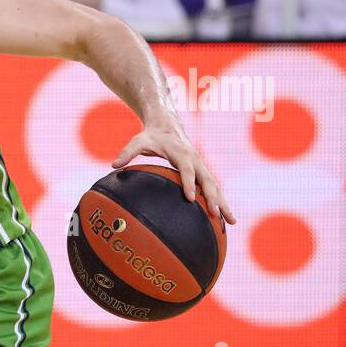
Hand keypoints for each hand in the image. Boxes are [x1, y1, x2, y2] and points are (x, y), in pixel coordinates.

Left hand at [112, 120, 235, 223]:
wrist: (166, 124)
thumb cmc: (151, 136)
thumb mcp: (137, 141)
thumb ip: (127, 152)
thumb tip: (113, 165)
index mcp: (182, 153)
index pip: (187, 170)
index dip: (189, 183)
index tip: (190, 199)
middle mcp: (196, 160)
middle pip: (208, 180)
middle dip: (213, 198)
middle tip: (217, 214)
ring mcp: (201, 166)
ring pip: (215, 187)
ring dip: (224, 203)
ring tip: (232, 222)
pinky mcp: (202, 172)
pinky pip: (213, 188)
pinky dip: (220, 202)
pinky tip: (224, 219)